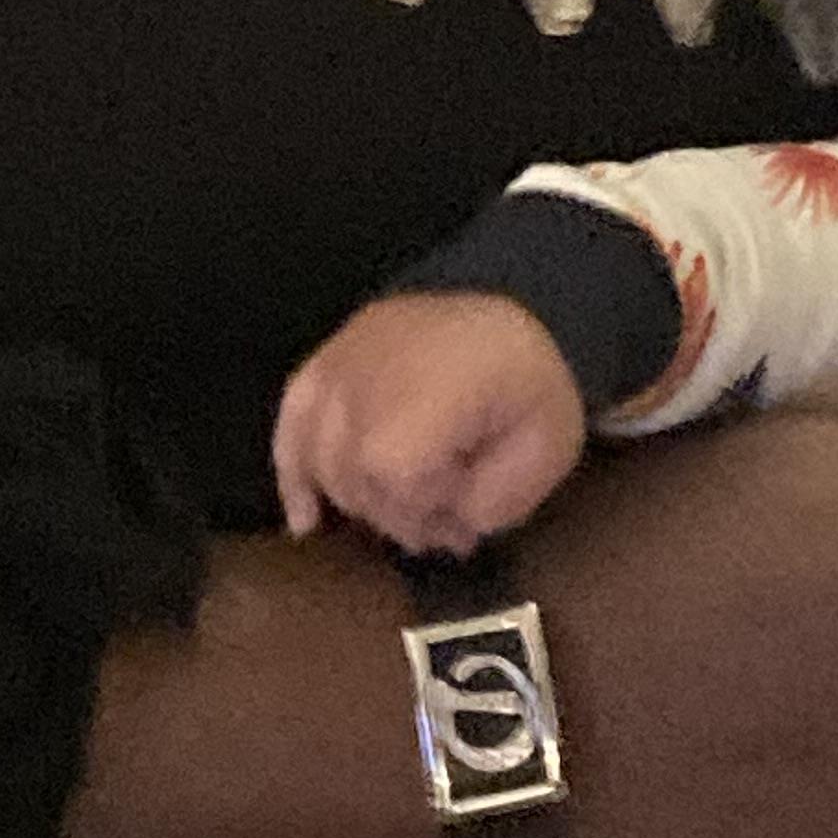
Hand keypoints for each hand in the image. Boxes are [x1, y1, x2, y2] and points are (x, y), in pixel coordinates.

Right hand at [272, 291, 588, 551]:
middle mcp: (375, 372)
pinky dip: (291, 467)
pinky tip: (305, 519)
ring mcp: (346, 356)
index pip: (394, 478)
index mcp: (434, 391)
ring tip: (398, 513)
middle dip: (393, 514)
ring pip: (317, 451)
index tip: (459, 525)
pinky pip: (292, 412)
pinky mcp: (334, 351)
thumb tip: (446, 525)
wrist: (527, 307)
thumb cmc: (538, 388)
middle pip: (351, 471)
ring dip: (353, 498)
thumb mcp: (545, 454)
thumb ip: (492, 501)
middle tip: (437, 529)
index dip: (422, 512)